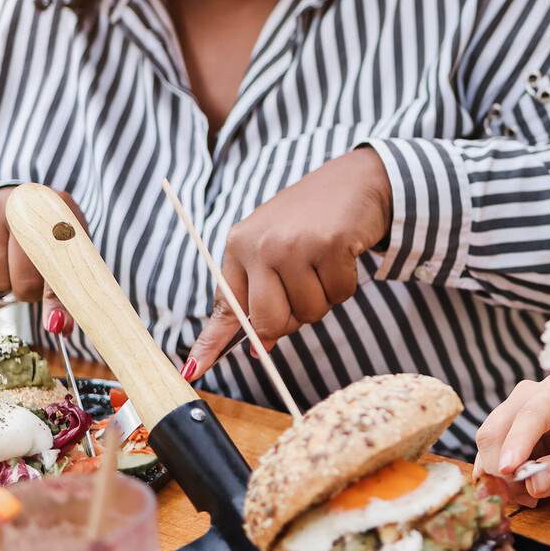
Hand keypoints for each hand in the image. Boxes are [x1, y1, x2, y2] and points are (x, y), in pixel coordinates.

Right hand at [0, 186, 81, 330]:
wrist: (5, 208)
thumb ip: (62, 294)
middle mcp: (27, 201)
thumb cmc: (41, 240)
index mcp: (61, 207)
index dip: (58, 290)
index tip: (56, 315)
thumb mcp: (60, 258)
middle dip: (27, 291)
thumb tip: (61, 328)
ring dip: (2, 284)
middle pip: (27, 271)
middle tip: (29, 288)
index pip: (62, 256)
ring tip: (9, 267)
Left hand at [184, 148, 390, 376]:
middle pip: (269, 322)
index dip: (211, 343)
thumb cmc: (310, 220)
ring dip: (323, 299)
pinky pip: (339, 295)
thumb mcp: (272, 248)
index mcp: (239, 247)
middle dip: (290, 320)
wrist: (354, 180)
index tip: (195, 370)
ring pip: (309, 312)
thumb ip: (260, 294)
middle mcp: (261, 245)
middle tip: (302, 291)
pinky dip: (345, 284)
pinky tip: (342, 256)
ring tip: (323, 264)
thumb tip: (260, 347)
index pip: (225, 305)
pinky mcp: (331, 243)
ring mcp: (295, 244)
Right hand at [472, 375, 549, 507]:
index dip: (516, 443)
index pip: (530, 416)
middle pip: (496, 429)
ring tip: (529, 496)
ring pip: (487, 444)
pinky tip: (520, 491)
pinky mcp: (506, 433)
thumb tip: (533, 484)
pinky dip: (497, 479)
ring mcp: (514, 413)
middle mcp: (530, 396)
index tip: (508, 471)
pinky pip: (488, 456)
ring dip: (499, 477)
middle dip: (503, 467)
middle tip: (526, 496)